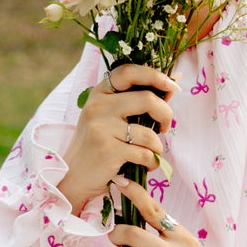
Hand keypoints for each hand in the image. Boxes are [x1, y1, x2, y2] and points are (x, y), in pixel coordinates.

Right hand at [57, 63, 174, 215]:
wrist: (73, 174)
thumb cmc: (98, 144)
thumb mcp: (109, 116)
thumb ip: (136, 100)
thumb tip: (173, 82)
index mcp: (99, 93)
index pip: (129, 72)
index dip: (154, 75)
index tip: (172, 87)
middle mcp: (98, 106)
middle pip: (147, 99)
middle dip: (166, 114)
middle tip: (165, 127)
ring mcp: (102, 128)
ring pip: (149, 133)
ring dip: (157, 146)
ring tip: (151, 153)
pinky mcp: (108, 150)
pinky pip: (144, 154)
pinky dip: (151, 162)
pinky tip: (144, 164)